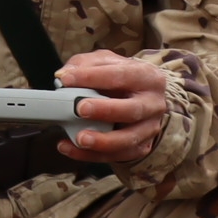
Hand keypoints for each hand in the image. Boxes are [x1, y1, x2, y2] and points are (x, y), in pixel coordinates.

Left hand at [54, 50, 169, 165]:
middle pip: (132, 110)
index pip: (121, 75)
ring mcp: (149, 128)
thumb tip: (63, 75)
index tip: (67, 80)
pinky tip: (72, 148)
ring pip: (129, 139)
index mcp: (147, 76)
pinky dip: (93, 155)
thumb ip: (84, 64)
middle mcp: (153, 103)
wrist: (137, 97)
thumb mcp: (104, 62)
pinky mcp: (141, 147)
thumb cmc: (119, 77)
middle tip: (80, 109)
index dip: (93, 77)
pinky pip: (118, 156)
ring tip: (80, 138)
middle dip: (105, 110)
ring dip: (103, 141)